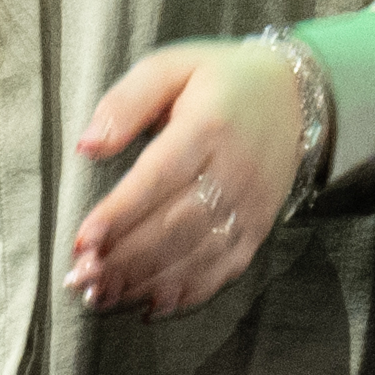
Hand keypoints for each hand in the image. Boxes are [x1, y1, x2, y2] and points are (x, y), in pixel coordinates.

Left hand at [64, 35, 322, 320]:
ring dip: (146, 283)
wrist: (295, 99)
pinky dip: (187, 294)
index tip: (83, 240)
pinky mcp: (257, 229)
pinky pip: (224, 270)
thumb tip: (87, 146)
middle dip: (124, 259)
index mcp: (209, 126)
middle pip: (175, 226)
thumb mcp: (170, 67)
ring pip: (196, 255)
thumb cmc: (219, 80)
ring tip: (100, 297)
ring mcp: (249, 206)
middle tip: (80, 278)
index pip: (160, 177)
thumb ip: (125, 102)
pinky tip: (149, 307)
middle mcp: (234, 172)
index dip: (121, 213)